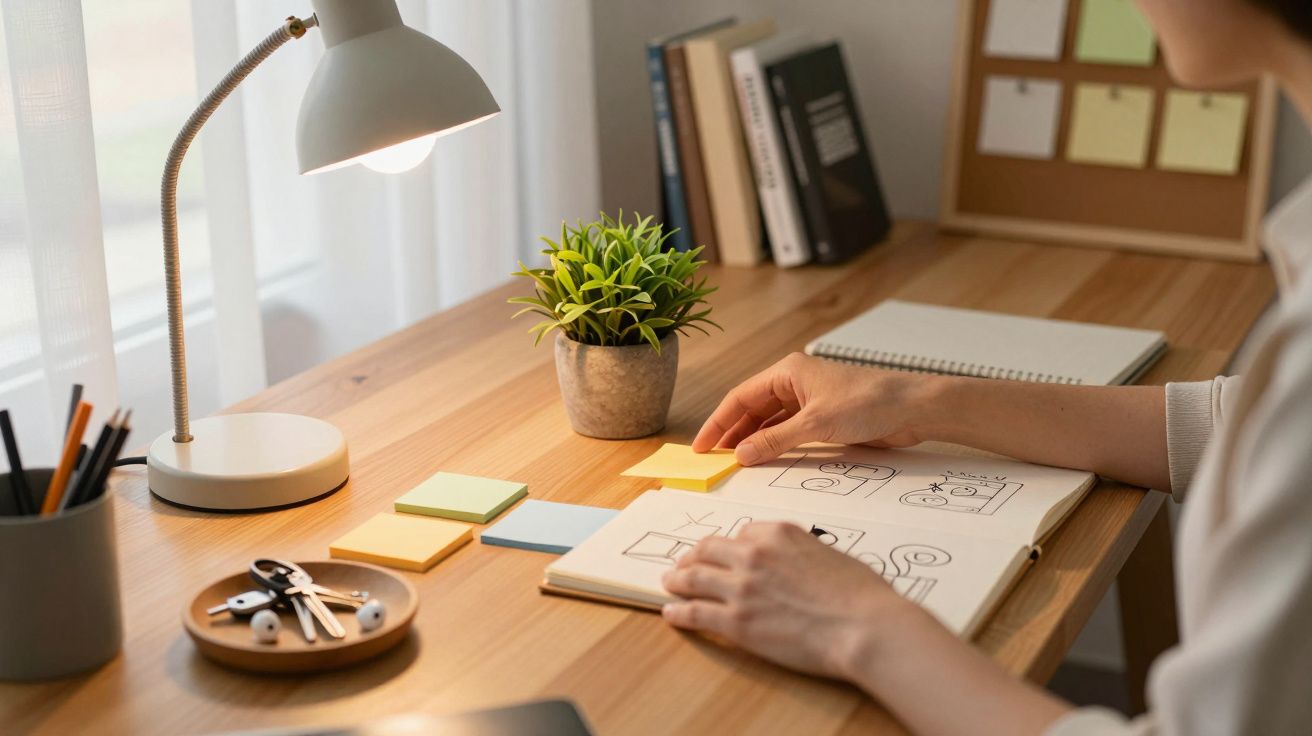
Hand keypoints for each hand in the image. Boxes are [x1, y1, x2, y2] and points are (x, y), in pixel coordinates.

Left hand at [661, 522, 921, 679]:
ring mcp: (741, 587)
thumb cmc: (862, 595)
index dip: (731, 545)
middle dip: (694, 557)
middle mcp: (754, 554)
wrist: (864, 627)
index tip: (725, 553)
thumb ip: (803, 553)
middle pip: (709, 550)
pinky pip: (696, 612)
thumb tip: (795, 564)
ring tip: (669, 583)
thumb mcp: (831, 554)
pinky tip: (671, 612)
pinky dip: (679, 612)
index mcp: (779, 533)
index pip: (742, 533)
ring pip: (694, 578)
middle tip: (685, 563)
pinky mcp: (736, 621)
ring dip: (678, 580)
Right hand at [693, 353, 939, 464]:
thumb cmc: (870, 402)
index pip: (740, 397)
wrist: (913, 408)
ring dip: (752, 439)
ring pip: (769, 420)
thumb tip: (741, 455)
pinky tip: (765, 458)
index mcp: (788, 371)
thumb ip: (775, 441)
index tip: (702, 444)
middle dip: (732, 432)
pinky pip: (788, 429)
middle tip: (714, 458)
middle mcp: (795, 382)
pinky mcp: (823, 415)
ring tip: (735, 461)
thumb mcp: (816, 425)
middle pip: (752, 408)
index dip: (718, 422)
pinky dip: (774, 443)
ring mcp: (809, 399)